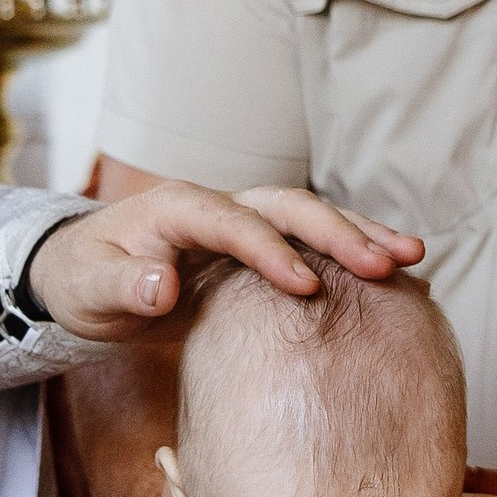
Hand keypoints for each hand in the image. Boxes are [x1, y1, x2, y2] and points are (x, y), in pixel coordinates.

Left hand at [28, 183, 420, 345]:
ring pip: (309, 219)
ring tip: (413, 258)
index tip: (306, 287)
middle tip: (385, 263)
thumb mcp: (88, 291)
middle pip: (287, 206)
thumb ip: (121, 287)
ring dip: (360, 236)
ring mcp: (242, 222)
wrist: (83, 277)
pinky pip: (310, 244)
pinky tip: (396, 273)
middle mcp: (218, 205)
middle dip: (337, 233)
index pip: (233, 221)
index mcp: (177, 208)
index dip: (270, 251)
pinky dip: (351, 253)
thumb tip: (160, 286)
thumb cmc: (83, 282)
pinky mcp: (257, 248)